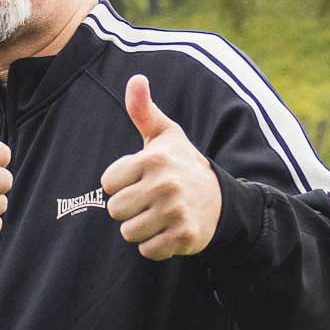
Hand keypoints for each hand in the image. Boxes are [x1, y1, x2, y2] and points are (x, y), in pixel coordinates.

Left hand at [102, 76, 219, 258]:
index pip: (107, 183)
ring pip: (128, 233)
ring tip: (159, 216)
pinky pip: (148, 251)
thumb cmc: (184, 165)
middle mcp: (165, 185)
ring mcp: (176, 212)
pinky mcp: (184, 236)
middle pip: (115, 210)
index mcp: (153, 159)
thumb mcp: (166, 136)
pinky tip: (168, 230)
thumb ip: (144, 111)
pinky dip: (155, 245)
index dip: (120, 184)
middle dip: (128, 209)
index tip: (140, 180)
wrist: (222, 200)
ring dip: (140, 229)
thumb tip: (136, 79)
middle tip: (149, 201)